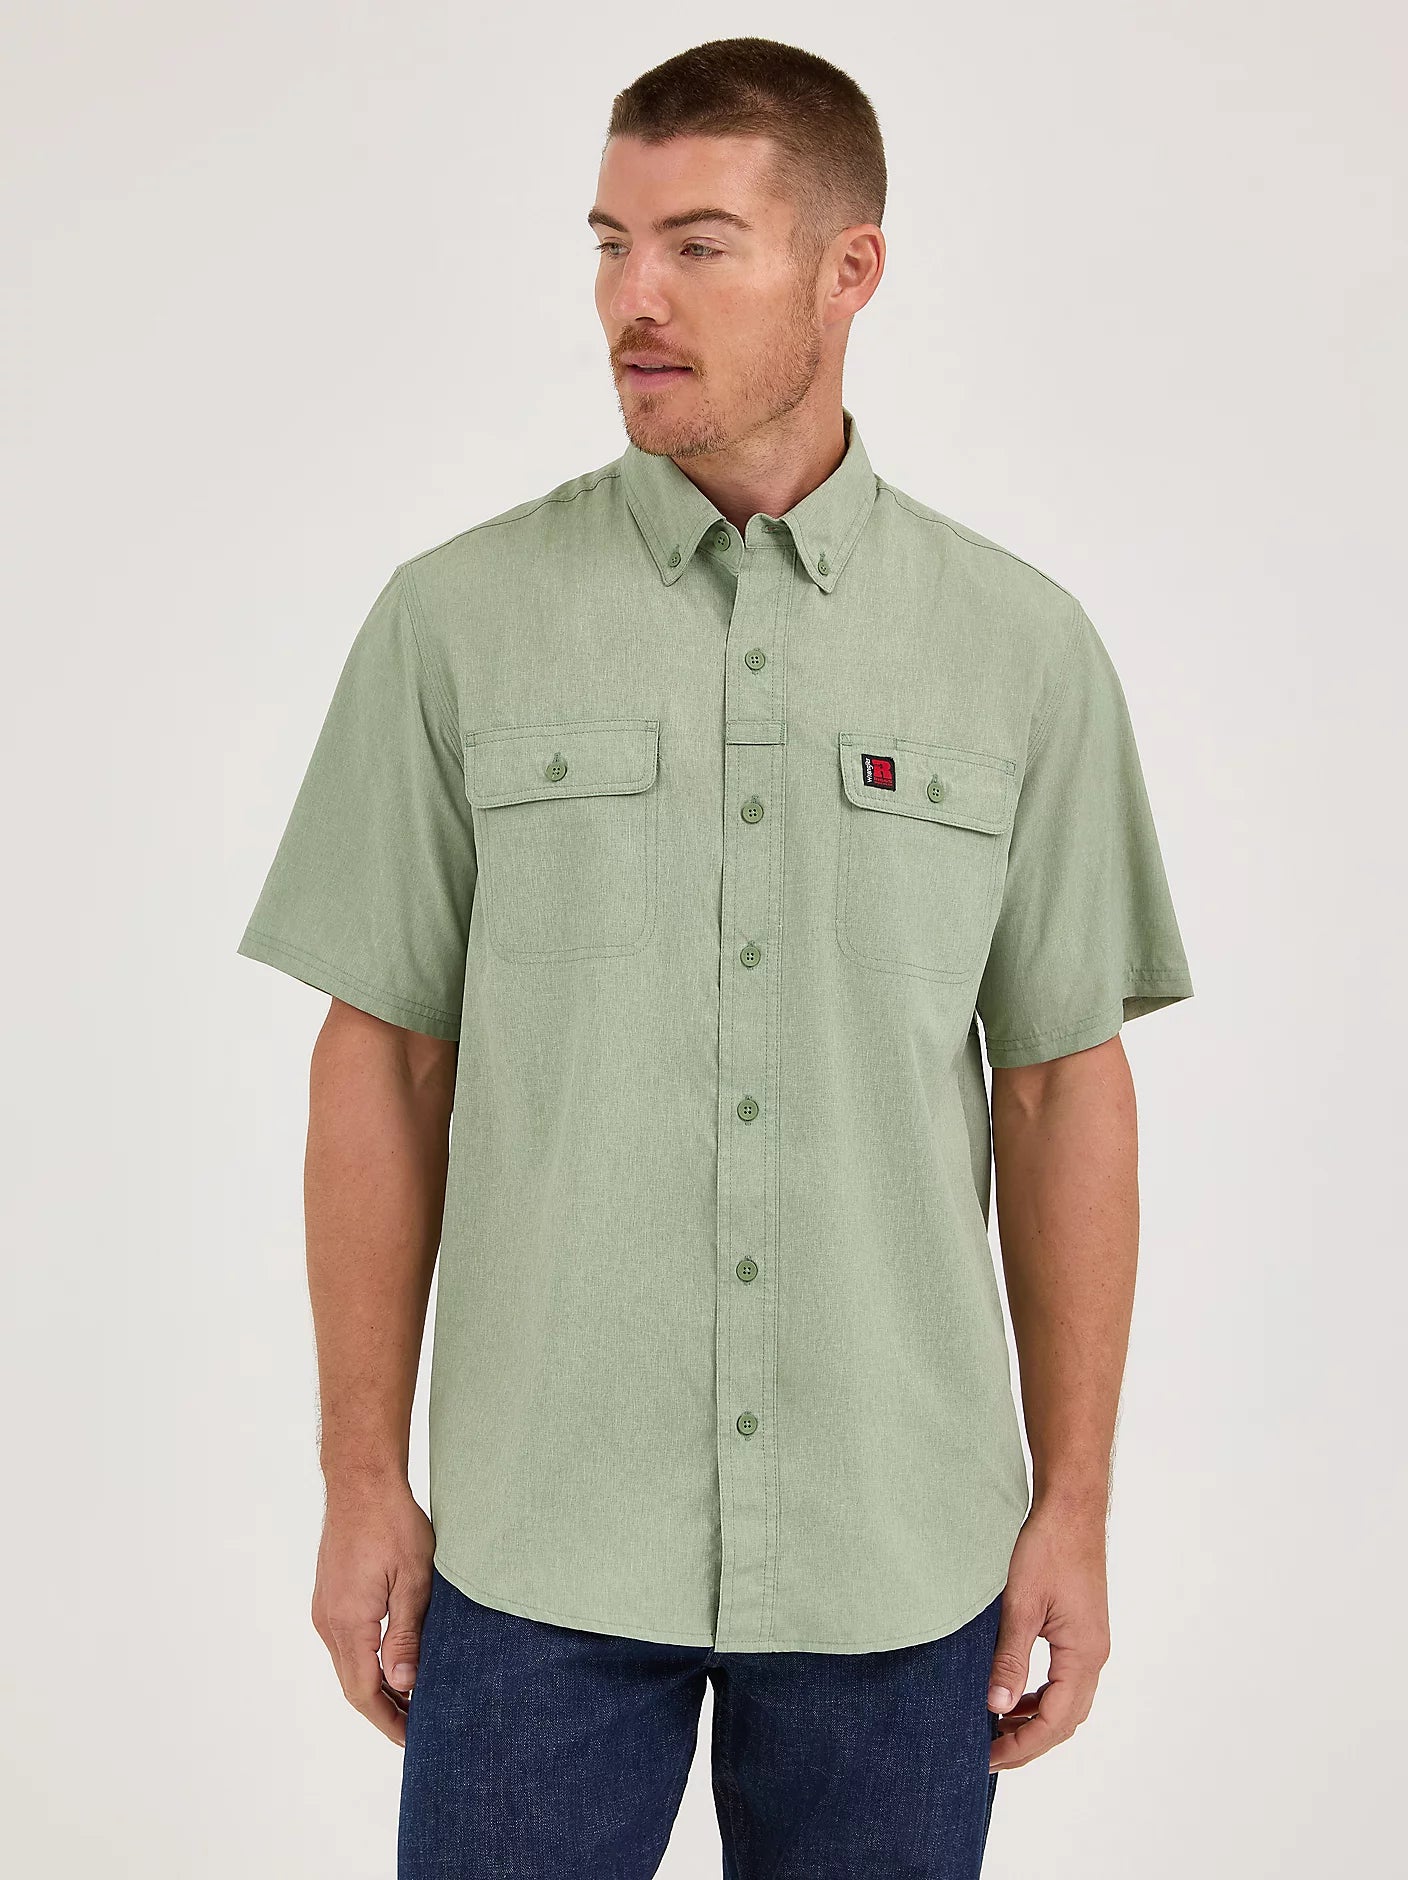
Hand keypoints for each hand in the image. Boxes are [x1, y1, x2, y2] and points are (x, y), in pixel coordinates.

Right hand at [310, 1478, 435, 1745]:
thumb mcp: (411, 1580)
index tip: (414, 1740)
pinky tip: (390, 1660)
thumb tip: (403, 1685)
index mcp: (349, 1623)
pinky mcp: (329, 1595)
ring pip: (348, 1664)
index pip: (364, 1692)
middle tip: (418, 1727)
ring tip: (411, 1698)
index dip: (389, 1720)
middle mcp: (329, 1621)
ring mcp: (325, 1608)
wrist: (361, 1481)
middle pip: (352, 1684)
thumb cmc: (391, 1523)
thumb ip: (405, 1636)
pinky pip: (345, 1642)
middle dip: (384, 1711)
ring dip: (375, 1686)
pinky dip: (366, 1661)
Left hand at [985, 1500, 1110, 1771]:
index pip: (1054, 1722)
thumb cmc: (1047, 1548)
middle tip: (988, 1754)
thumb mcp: (1021, 1604)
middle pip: (1065, 1721)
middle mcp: (1094, 1656)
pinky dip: (1040, 1697)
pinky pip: (1064, 1681)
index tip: (986, 1757)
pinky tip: (1014, 1694)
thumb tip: (997, 1707)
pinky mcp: (1082, 1632)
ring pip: (1067, 1703)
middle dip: (1028, 1743)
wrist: (1071, 1509)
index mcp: (1083, 1655)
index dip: (1020, 1746)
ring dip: (1035, 1722)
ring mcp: (1091, 1645)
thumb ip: (1010, 1658)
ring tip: (997, 1730)